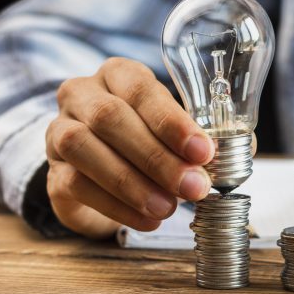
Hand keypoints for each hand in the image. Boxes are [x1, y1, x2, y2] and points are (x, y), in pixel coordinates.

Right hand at [46, 57, 214, 237]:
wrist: (102, 171)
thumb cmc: (148, 139)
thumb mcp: (177, 131)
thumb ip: (207, 137)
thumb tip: (241, 150)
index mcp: (119, 75)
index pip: (141, 89)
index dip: (172, 122)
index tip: (203, 151)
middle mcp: (82, 95)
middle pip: (111, 118)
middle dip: (157, 157)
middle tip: (194, 187)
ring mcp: (59, 131)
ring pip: (84, 148)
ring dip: (132, 183)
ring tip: (169, 207)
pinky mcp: (52, 171)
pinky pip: (76, 184)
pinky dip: (116, 206)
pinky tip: (148, 218)